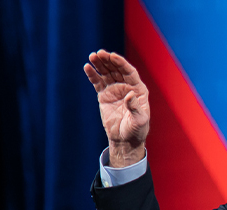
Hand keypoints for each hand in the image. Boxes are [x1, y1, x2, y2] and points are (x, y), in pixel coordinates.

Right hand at [83, 50, 149, 166]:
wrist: (125, 140)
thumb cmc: (136, 130)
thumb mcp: (139, 120)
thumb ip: (135, 107)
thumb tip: (130, 94)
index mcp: (138, 89)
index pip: (129, 71)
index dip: (121, 63)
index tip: (112, 56)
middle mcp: (126, 86)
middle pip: (116, 69)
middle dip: (108, 61)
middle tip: (99, 53)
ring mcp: (114, 90)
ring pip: (106, 73)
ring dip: (100, 64)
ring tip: (92, 56)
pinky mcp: (104, 95)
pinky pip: (98, 82)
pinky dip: (92, 75)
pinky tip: (87, 67)